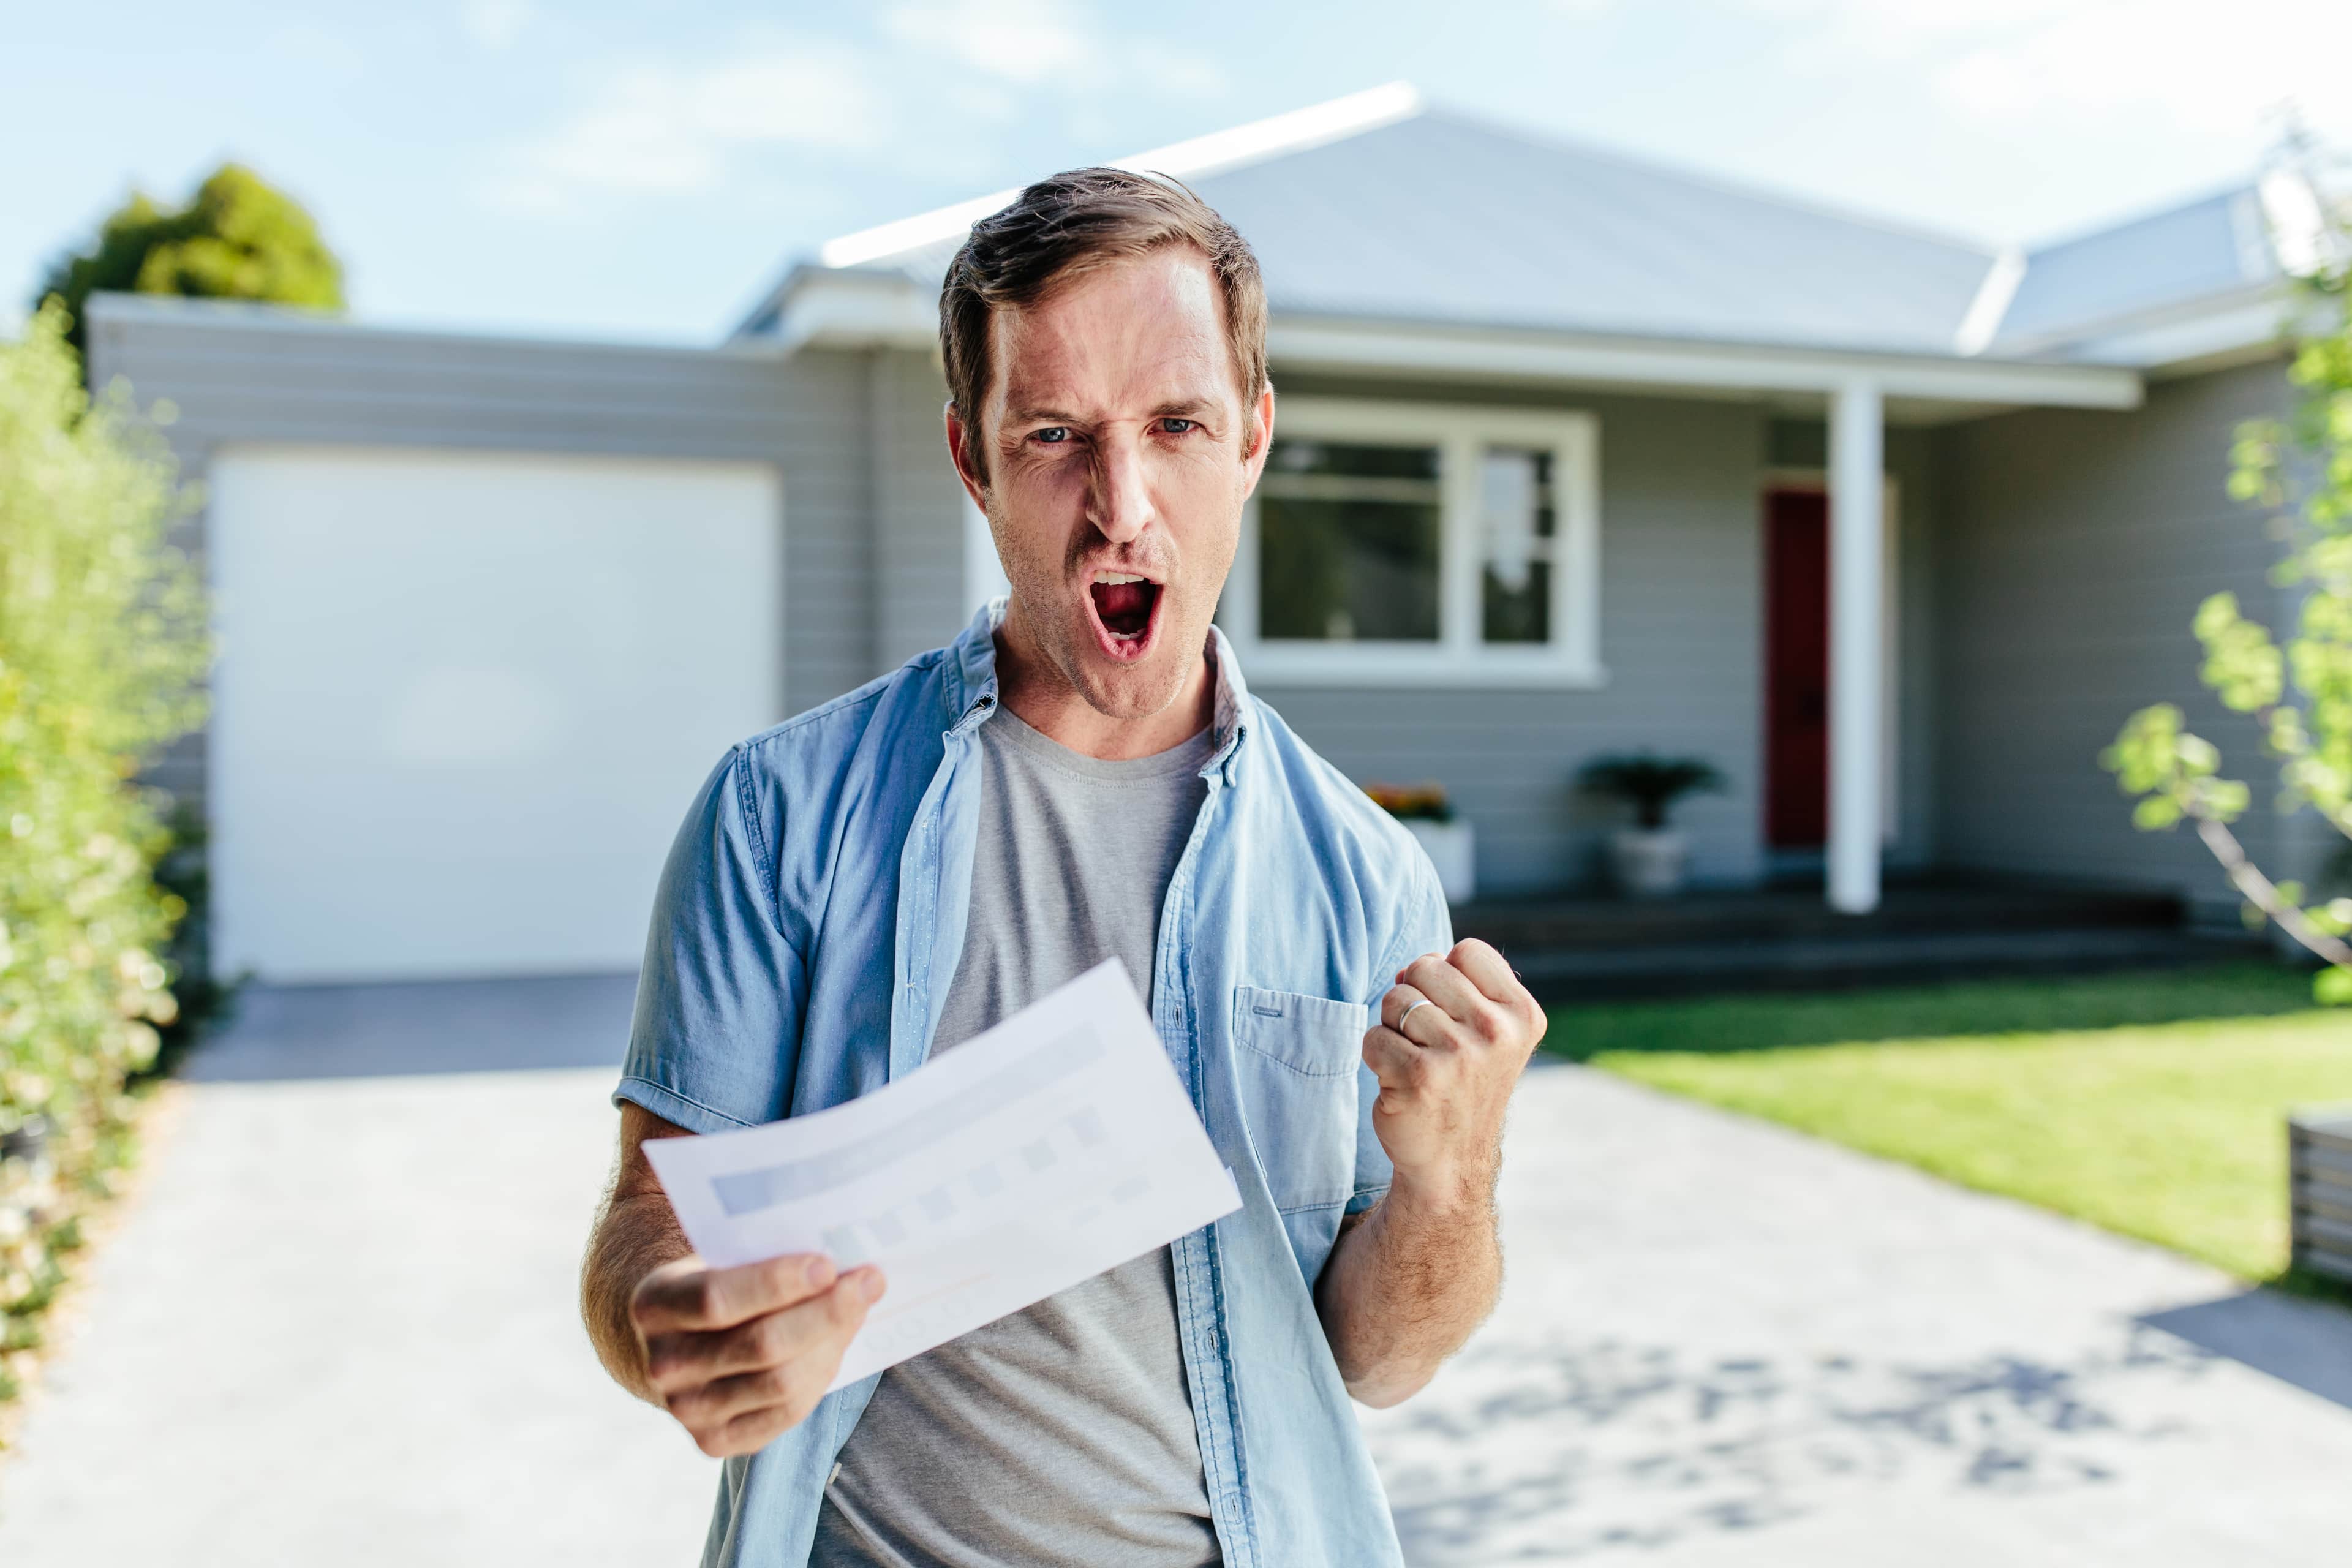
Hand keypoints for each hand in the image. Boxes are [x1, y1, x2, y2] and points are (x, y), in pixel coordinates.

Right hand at [630, 1252, 886, 1456]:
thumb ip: (759, 1242)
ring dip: (833, 1342)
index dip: (776, 1283)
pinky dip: (822, 1374)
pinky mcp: (717, 1441)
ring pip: (782, 1383)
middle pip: (761, 1346)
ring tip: (862, 1305)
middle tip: (869, 1281)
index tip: (828, 1265)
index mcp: (654, 1305)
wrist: (676, 1340)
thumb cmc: (715, 1280)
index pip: (717, 1298)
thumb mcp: (716, 1252)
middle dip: (825, 1312)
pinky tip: (838, 1341)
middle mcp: (664, 1365)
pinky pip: (787, 1411)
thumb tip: (837, 1234)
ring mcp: (688, 1411)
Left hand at [1363, 939, 1545, 1201]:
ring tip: (1417, 1062)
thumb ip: (1458, 986)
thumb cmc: (1461, 1084)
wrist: (1450, 1160)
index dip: (1447, 975)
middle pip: (1425, 966)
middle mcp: (1498, 1032)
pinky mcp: (1420, 1077)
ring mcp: (1461, 1055)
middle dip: (1415, 999)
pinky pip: (1373, 1036)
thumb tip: (1409, 967)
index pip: (1467, 950)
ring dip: (1393, 1029)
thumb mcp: (1487, 1031)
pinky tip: (1399, 1082)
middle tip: (1430, 1044)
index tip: (1455, 1015)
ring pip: (1395, 999)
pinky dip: (1375, 1056)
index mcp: (1522, 1014)